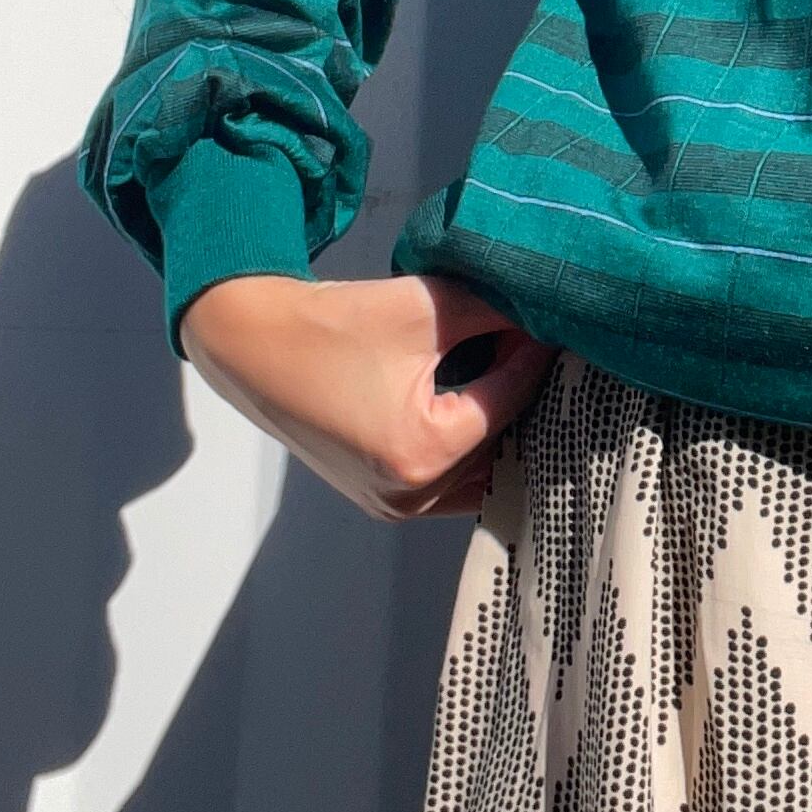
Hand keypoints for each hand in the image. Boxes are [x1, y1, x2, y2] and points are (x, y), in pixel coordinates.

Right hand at [180, 271, 557, 521]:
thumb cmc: (333, 324)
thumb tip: (550, 312)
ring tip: (521, 375)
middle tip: (554, 354)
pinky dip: (470, 443)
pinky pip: (448, 478)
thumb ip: (496, 312)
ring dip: (501, 425)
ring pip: (479, 470)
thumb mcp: (425, 307)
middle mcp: (410, 497)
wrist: (252, 344)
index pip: (509, 400)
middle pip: (501, 446)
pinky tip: (485, 400)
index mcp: (423, 454)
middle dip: (528, 399)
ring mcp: (393, 505)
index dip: (536, 355)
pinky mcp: (379, 497)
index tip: (559, 323)